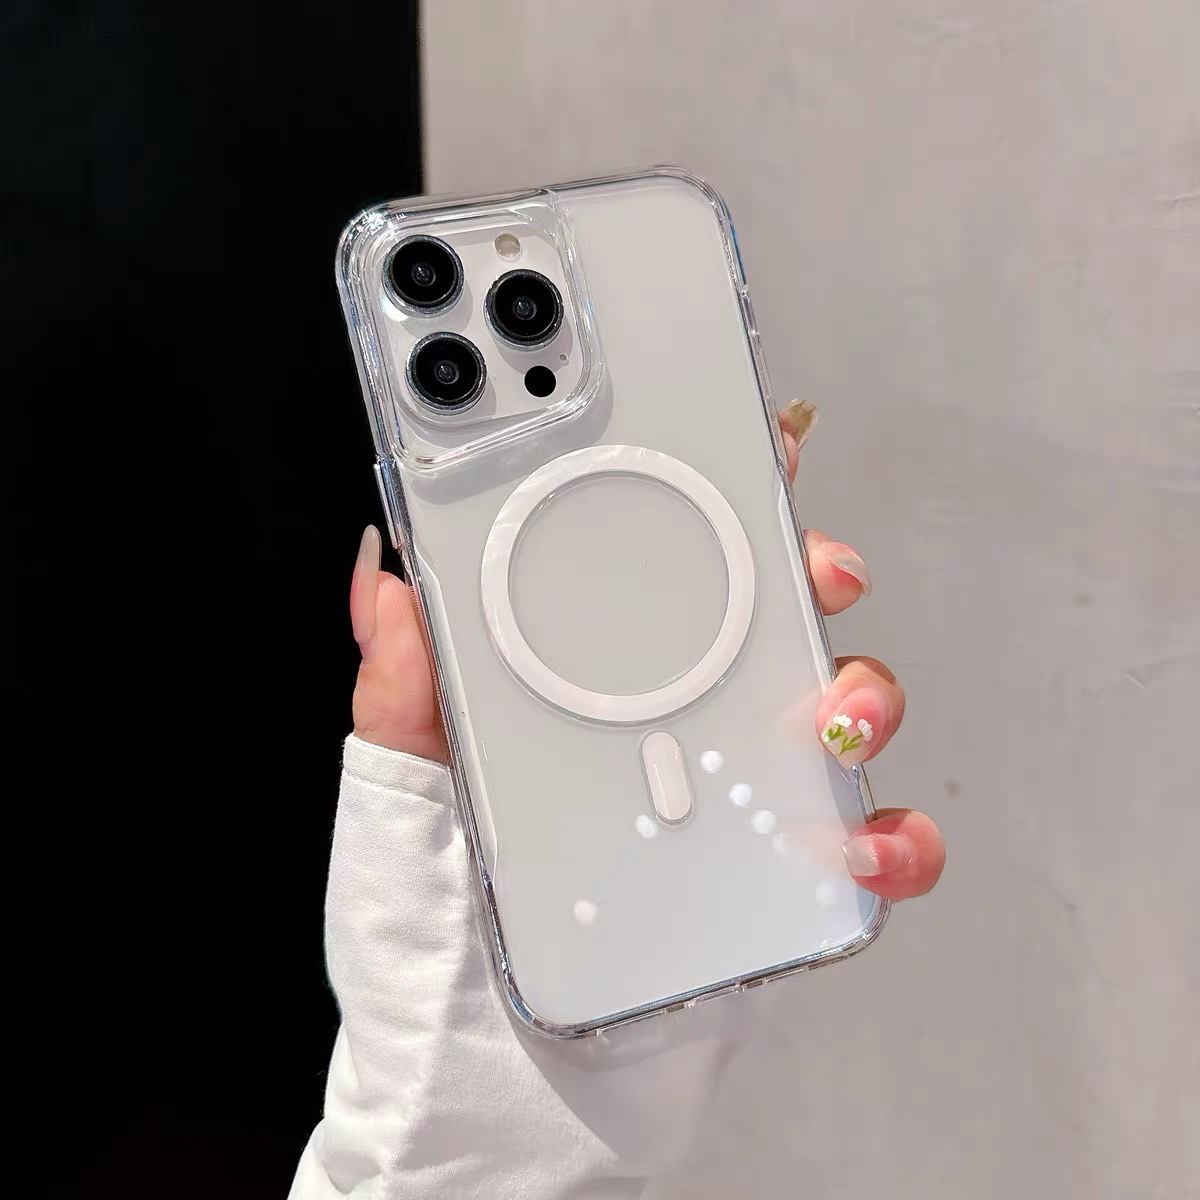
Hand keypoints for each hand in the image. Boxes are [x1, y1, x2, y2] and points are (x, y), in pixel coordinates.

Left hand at [350, 402, 943, 899]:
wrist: (497, 1073)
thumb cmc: (442, 933)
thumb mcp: (404, 795)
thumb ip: (399, 693)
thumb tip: (387, 582)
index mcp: (592, 684)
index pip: (659, 566)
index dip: (711, 493)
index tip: (749, 441)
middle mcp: (675, 723)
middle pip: (768, 616)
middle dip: (810, 571)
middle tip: (818, 566)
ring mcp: (735, 794)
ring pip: (833, 710)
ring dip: (863, 692)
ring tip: (832, 716)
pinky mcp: (780, 876)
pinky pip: (866, 842)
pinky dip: (891, 835)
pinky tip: (862, 844)